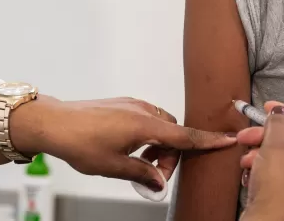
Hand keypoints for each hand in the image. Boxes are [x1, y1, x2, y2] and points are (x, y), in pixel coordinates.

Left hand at [11, 95, 235, 190]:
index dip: (208, 140)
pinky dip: (147, 133)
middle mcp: (141, 109)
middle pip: (172, 132)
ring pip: (159, 124)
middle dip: (171, 154)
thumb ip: (142, 173)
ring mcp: (130, 104)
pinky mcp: (121, 103)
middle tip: (154, 174)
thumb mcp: (114, 166)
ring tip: (140, 162)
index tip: (227, 138)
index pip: (184, 135)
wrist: (56, 122)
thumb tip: (157, 181)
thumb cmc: (81, 142)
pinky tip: (130, 146)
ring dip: (158, 143)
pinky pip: (145, 117)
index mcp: (144, 124)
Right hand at [237, 104, 283, 220]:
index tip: (266, 107)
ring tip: (245, 160)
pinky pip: (274, 171)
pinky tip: (249, 172)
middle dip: (264, 136)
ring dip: (258, 153)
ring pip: (279, 155)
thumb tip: (279, 110)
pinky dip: (260, 167)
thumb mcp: (275, 148)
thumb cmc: (276, 187)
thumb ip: (279, 124)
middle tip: (246, 136)